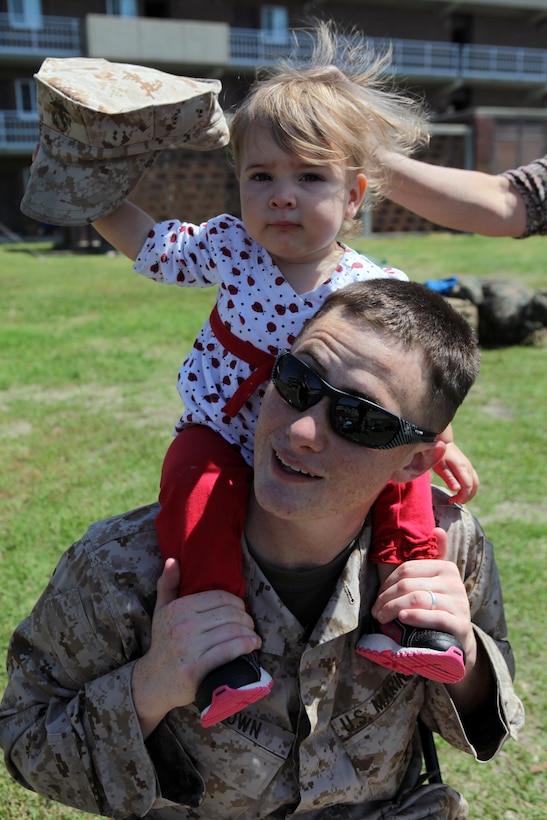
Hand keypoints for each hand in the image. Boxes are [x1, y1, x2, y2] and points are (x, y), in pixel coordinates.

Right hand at [131, 558, 260, 737]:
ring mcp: (189, 648)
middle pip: (230, 614)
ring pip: (232, 632)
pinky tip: (253, 646)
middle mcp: (183, 626)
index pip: (220, 597)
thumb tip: (173, 560)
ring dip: (249, 633)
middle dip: (246, 618)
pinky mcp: (196, 669)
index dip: (238, 602)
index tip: (242, 610)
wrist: (153, 681)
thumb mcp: (161, 610)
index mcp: (178, 608)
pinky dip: (246, 646)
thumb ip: (167, 584)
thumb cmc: (163, 642)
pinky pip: (228, 651)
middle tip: (250, 625)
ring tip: (253, 637)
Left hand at [371, 528, 475, 662]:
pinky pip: (434, 617)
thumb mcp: (433, 582)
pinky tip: (402, 619)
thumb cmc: (437, 607)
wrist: (457, 640)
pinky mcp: (461, 625)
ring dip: (393, 609)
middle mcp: (455, 583)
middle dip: (386, 599)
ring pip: (417, 599)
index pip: (407, 569)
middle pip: (409, 584)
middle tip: (376, 612)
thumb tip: (437, 529)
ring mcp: (460, 604)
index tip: (377, 597)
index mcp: (446, 567)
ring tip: (382, 618)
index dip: (387, 583)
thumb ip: (434, 556)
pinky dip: (414, 617)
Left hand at [432, 441, 478, 503]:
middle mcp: (468, 467)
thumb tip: (457, 490)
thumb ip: (449, 478)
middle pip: (474, 486)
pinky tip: (461, 490)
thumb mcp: (440, 467)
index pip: (468, 486)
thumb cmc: (439, 455)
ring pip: (476, 483)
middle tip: (455, 501)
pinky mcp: (468, 466)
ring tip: (458, 498)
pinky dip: (470, 488)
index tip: (452, 500)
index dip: (462, 497)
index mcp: (462, 468)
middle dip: (466, 497)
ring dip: (469, 493)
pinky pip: (473, 479)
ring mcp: (469, 466)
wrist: (442, 442)